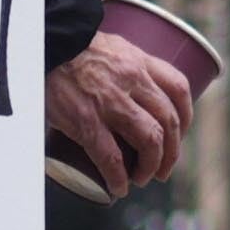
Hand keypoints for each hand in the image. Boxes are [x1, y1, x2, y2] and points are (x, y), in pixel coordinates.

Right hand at [46, 38, 191, 195]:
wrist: (43, 42)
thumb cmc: (72, 45)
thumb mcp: (111, 47)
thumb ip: (126, 66)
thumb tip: (132, 88)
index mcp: (139, 62)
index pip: (179, 89)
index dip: (186, 117)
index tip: (179, 134)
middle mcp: (132, 81)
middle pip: (169, 121)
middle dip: (172, 151)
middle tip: (163, 168)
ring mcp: (110, 102)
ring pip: (149, 140)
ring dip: (152, 166)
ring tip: (144, 178)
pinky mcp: (86, 120)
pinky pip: (111, 158)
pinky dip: (119, 178)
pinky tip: (119, 188)